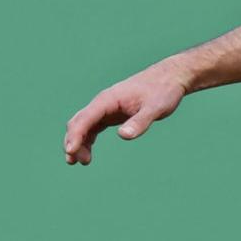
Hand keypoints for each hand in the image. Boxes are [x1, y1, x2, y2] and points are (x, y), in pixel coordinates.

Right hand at [63, 61, 189, 165]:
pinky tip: (87, 154)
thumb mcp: (155, 108)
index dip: (76, 135)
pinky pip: (94, 127)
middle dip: (73, 141)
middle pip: (79, 122)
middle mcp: (103, 103)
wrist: (169, 78)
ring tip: (81, 162)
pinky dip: (88, 140)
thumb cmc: (162, 91)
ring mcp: (106, 108)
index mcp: (108, 99)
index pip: (86, 118)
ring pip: (84, 125)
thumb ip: (140, 121)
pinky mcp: (112, 114)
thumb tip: (123, 135)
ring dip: (79, 142)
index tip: (70, 151)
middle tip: (75, 162)